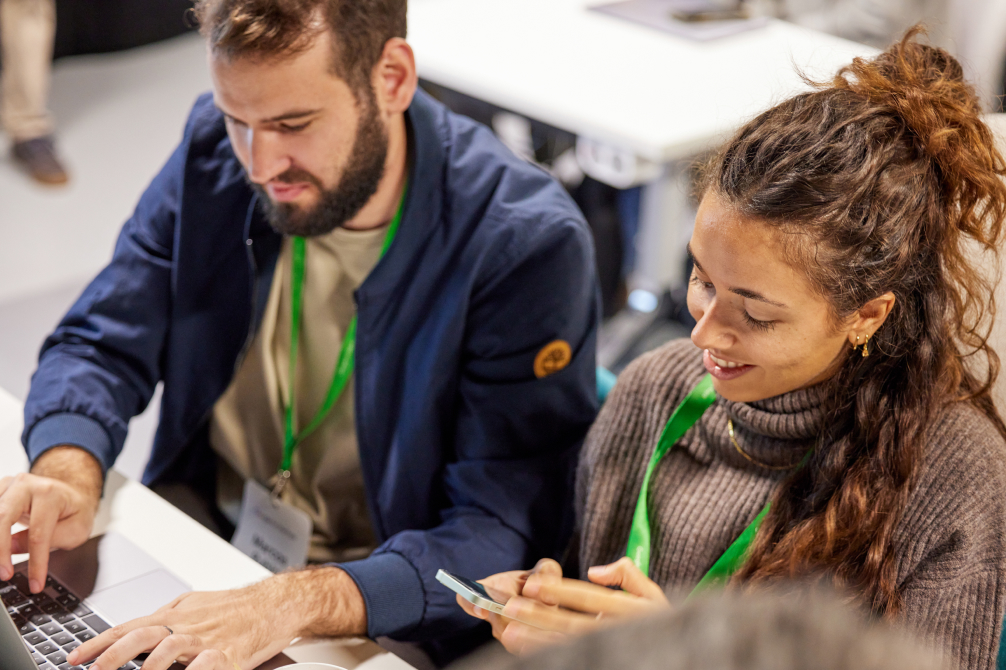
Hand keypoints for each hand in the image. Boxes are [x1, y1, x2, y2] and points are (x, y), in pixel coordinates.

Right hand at [0, 446, 102, 591]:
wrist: (70, 492)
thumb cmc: (74, 511)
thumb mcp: (77, 528)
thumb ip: (50, 539)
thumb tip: (12, 548)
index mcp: (50, 494)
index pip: (38, 533)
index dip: (35, 562)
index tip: (35, 584)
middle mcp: (26, 485)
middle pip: (3, 518)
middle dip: (0, 550)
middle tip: (4, 574)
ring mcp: (9, 485)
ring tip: (0, 565)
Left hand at [67, 566, 366, 669]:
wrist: (277, 603)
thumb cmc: (238, 605)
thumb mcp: (196, 602)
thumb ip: (168, 614)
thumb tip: (139, 624)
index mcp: (176, 614)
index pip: (129, 626)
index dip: (99, 643)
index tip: (74, 657)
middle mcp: (187, 625)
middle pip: (142, 636)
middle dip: (111, 657)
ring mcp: (208, 640)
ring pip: (169, 651)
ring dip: (146, 669)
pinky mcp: (230, 654)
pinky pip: (206, 666)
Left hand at [463, 557, 669, 655]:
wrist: (679, 657)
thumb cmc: (662, 622)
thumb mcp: (654, 596)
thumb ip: (628, 575)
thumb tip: (596, 570)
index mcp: (627, 610)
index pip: (588, 598)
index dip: (560, 591)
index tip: (533, 584)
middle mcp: (616, 633)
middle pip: (571, 624)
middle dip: (540, 615)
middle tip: (511, 607)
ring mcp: (608, 651)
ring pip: (567, 646)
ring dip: (537, 640)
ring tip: (510, 632)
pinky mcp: (601, 663)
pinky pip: (572, 660)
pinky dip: (547, 655)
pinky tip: (527, 652)